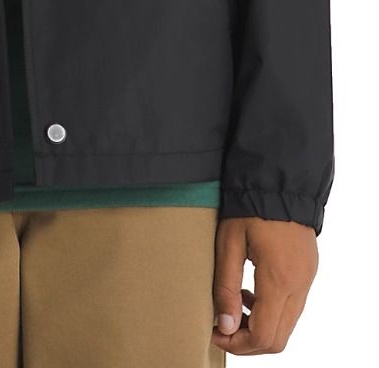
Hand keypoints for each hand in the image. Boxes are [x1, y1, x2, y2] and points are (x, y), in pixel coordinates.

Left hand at [212, 217, 318, 354]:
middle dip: (248, 341)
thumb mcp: (228, 243)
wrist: (279, 181)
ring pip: (287, 326)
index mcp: (279, 280)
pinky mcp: (308, 273)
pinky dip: (272, 312)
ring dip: (260, 327)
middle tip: (223, 326)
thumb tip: (225, 326)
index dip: (237, 343)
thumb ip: (226, 287)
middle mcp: (299, 285)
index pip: (264, 335)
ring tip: (234, 305)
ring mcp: (307, 280)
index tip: (215, 332)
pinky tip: (251, 292)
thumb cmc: (249, 207)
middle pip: (278, 339)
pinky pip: (293, 308)